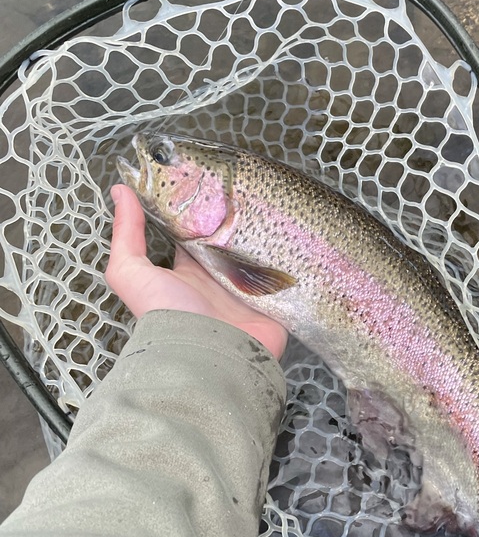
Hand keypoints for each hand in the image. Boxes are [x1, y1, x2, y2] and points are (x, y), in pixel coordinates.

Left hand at [106, 185, 287, 359]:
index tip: (209, 177)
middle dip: (241, 216)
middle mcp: (220, 279)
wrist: (208, 359)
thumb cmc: (168, 317)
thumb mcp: (133, 274)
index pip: (197, 233)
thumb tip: (119, 191)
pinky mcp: (276, 301)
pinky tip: (300, 233)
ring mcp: (250, 290)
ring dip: (270, 232)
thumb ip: (126, 236)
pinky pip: (288, 275)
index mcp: (190, 271)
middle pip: (233, 240)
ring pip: (262, 253)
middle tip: (251, 183)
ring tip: (284, 199)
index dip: (201, 208)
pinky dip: (294, 258)